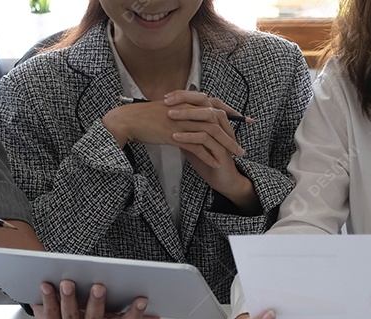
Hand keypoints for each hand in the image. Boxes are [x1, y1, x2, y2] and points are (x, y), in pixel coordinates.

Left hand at [32, 280, 159, 318]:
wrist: (54, 314)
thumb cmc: (83, 308)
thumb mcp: (107, 309)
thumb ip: (126, 310)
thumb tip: (155, 317)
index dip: (135, 313)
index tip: (142, 298)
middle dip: (97, 303)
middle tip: (99, 286)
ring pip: (71, 317)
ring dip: (69, 299)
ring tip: (68, 283)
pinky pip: (49, 314)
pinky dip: (48, 299)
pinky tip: (47, 286)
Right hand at [102, 91, 244, 168]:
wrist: (128, 120)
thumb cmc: (144, 116)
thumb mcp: (166, 109)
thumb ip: (181, 111)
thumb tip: (191, 115)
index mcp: (187, 102)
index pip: (215, 104)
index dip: (230, 111)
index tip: (242, 119)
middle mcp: (187, 109)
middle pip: (217, 120)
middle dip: (232, 134)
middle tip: (241, 147)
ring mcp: (182, 122)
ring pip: (211, 133)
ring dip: (225, 146)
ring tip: (234, 157)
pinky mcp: (175, 135)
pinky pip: (196, 146)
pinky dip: (208, 155)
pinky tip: (216, 163)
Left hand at [164, 91, 259, 211]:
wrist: (222, 180)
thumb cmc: (207, 162)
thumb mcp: (192, 144)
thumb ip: (184, 131)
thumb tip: (166, 122)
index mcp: (214, 120)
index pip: (201, 99)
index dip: (184, 96)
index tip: (166, 97)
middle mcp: (221, 125)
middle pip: (206, 104)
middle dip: (185, 101)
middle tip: (167, 102)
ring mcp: (223, 136)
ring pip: (208, 118)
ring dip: (187, 115)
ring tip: (170, 115)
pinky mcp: (222, 149)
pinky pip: (205, 138)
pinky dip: (190, 136)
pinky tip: (176, 137)